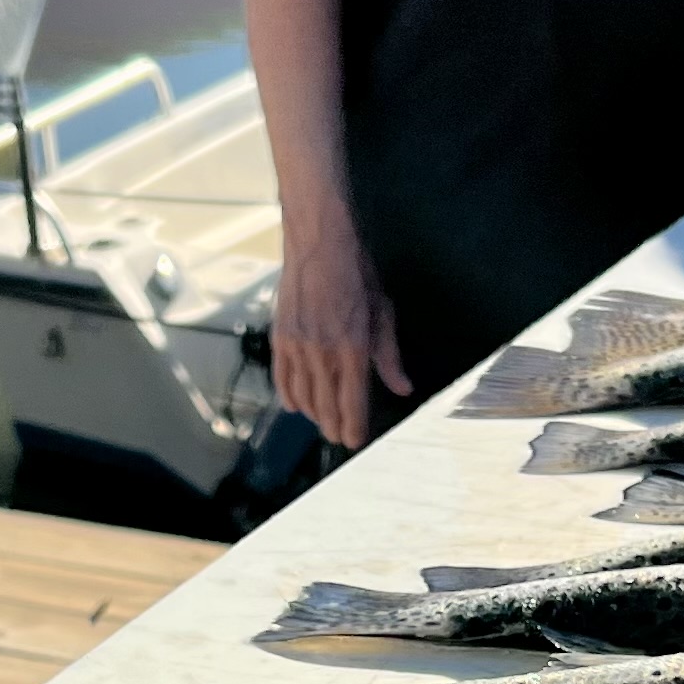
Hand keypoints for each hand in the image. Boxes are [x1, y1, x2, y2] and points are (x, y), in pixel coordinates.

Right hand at [272, 215, 408, 451]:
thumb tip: (402, 387)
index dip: (353, 426)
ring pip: (303, 395)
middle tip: (338, 438)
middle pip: (326, 404)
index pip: (352, 401)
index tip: (354, 441)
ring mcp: (298, 346)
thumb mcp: (382, 312)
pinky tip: (295, 406)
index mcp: (352, 347)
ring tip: (322, 422)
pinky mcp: (280, 337)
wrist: (318, 243)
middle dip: (333, 425)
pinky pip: (282, 377)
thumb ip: (388, 356)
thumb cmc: (356, 273)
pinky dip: (289, 395)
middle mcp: (323, 352)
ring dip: (313, 413)